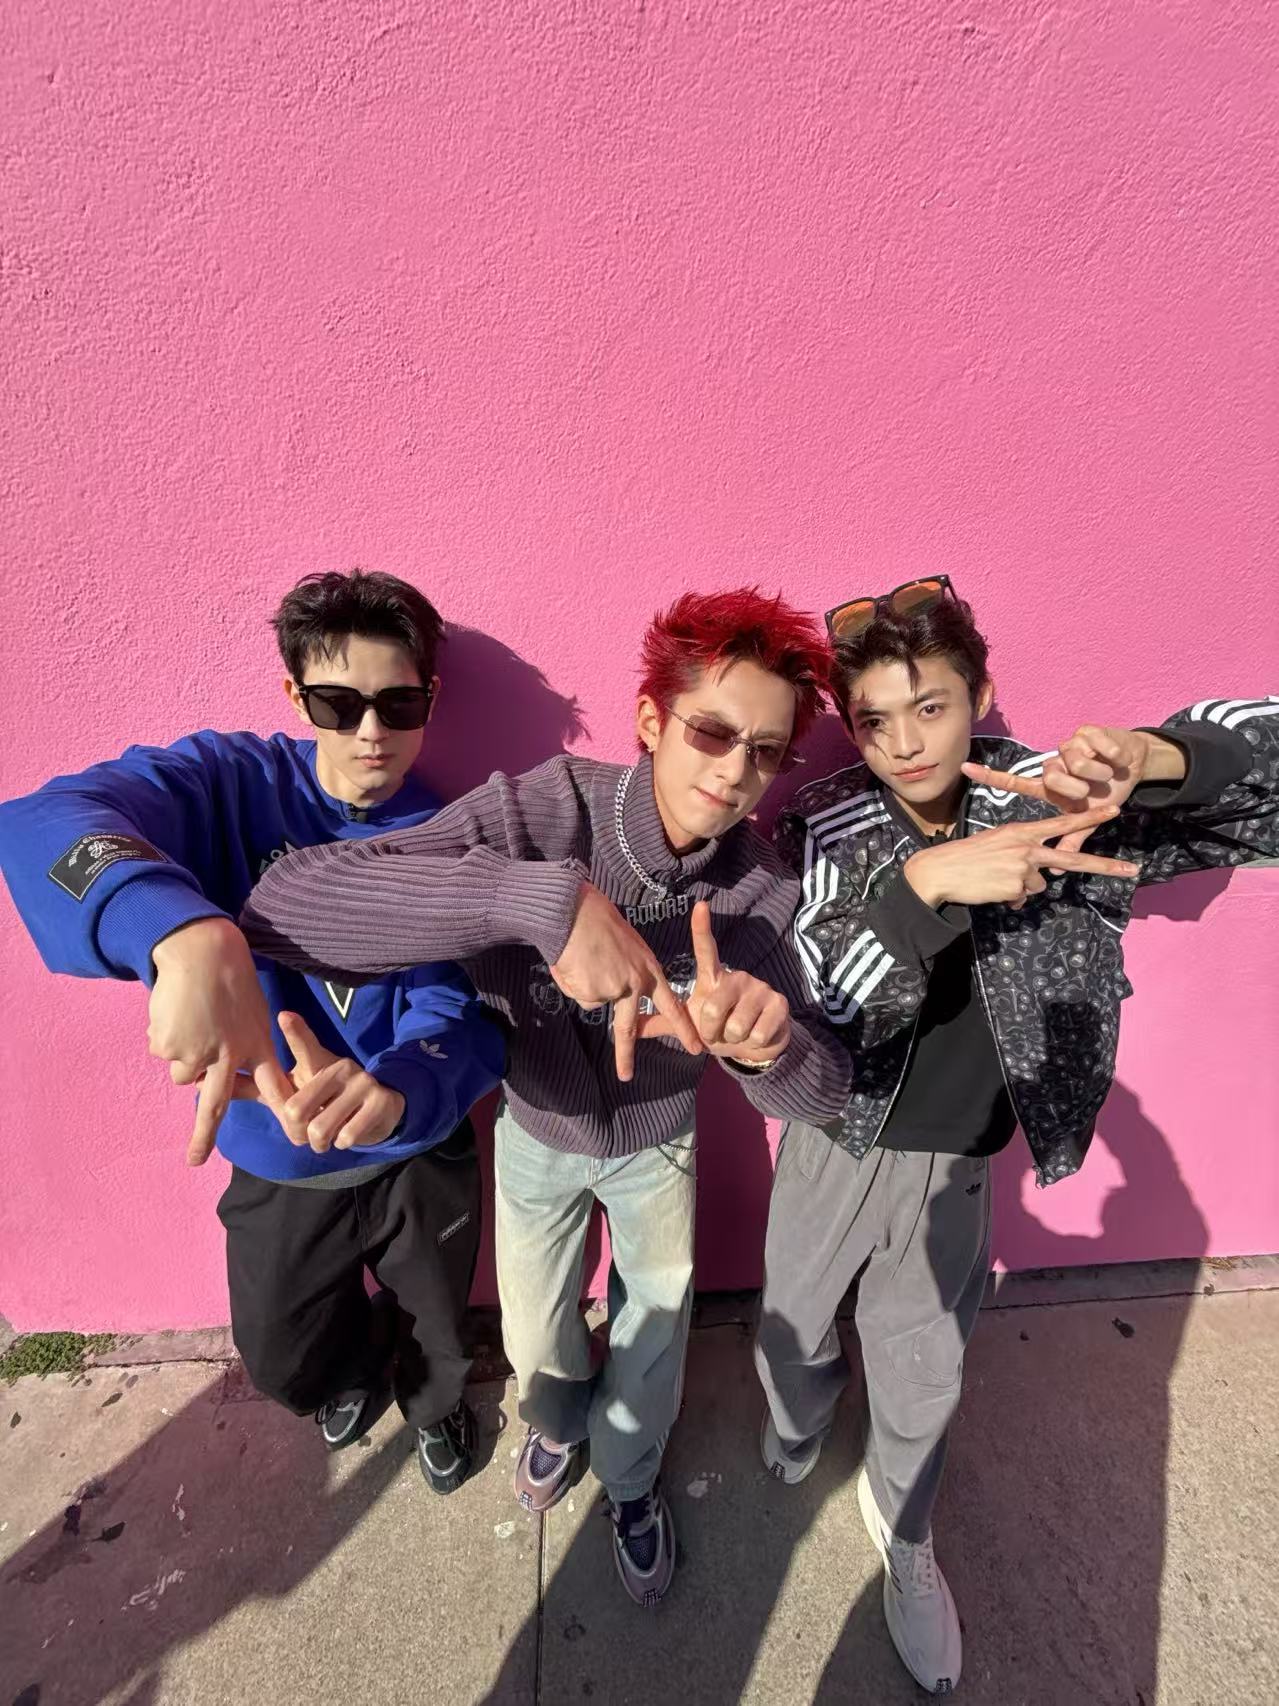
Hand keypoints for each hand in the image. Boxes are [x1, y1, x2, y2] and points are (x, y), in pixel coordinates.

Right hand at [149, 918, 296, 1165]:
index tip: (297, 1133)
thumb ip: (242, 1047)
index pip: (273, 1083)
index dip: (285, 1109)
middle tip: (195, 1161)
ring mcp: (198, 1052)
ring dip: (183, 1055)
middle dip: (204, 1136)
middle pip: (217, 1104)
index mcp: (255, 1043)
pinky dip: (165, 1037)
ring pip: (183, 1074)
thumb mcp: (252, 1012)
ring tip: (193, 1020)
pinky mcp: (171, 1045)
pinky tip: (177, 1013)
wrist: (201, 951)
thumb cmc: (231, 979)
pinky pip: (163, 1052)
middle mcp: (227, 1054)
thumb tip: (221, 1077)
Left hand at [230, 1011, 405, 1151]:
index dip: (295, 1030)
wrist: (377, 1107)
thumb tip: (202, 1083)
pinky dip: (343, 1142)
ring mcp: (362, 1083)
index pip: (304, 1045)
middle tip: (306, 1132)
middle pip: (296, 1112)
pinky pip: (347, 1136)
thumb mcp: (292, 1088)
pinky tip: (349, 1132)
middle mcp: (340, 1066)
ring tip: (327, 1134)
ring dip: (320, 1141)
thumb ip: (252, 1086)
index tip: (284, 1015)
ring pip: (321, 1129)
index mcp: (316, 1061)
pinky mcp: (381, 1101)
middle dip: (297, 1132)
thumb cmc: (323, 1096)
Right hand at [551, 883, 702, 1081]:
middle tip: (625, 1076)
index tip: (694, 1046)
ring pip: (592, 999)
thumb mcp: (623, 944)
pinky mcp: (593, 993)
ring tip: (578, 957)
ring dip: (582, 983)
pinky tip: (573, 961)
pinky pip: (577, 992)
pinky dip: (571, 980)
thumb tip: (605, 992)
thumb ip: (622, 971)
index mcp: (647, 969)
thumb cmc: (596, 920)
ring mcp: (614, 991)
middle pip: (626, 1027)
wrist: (576, 914)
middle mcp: (634, 984)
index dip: (681, 1026)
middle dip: (625, 1055)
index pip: (669, 1004)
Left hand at [637, 902, 791, 1065]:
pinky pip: (756, 1034)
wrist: (758, 1046)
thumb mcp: (693, 1024)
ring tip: (739, 1032)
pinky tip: (758, 1034)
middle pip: (713, 1009)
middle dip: (712, 1031)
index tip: (700, 905)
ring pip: (735, 1026)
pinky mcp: (779, 1004)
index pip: (706, 949)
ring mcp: (760, 988)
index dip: (702, 928)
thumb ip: (665, 1023)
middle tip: (720, 1031)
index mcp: (714, 978)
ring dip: (733, 1039)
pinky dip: (753, 1043)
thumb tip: (632, 1026)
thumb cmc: (720, 1029)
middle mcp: (737, 976)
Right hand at [903, 805, 1139, 911]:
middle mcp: (1027, 847)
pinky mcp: (1016, 888)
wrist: (941, 871)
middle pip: (1072, 859)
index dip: (1090, 816)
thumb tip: (1034, 881)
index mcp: (1022, 831)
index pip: (1062, 822)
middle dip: (1105, 865)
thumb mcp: (997, 845)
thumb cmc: (966, 857)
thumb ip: (1022, 856)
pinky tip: (991, 889)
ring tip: (995, 879)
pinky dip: (1009, 898)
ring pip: (1038, 885)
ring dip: (1020, 887)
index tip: (1115, 810)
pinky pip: (1022, 898)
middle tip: (1133, 870)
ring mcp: (1023, 868)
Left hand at [962, 726, 1184, 852]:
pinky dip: (1111, 754)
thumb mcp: (1088, 820)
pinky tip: (1115, 756)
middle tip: (1093, 790)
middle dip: (1079, 788)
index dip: (990, 775)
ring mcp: (1069, 745)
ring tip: (1108, 773)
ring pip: (1078, 763)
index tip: (965, 767)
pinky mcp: (1088, 731)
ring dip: (1100, 773)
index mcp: (1050, 786)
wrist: (1134, 764)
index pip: (1016, 781)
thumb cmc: (1108, 793)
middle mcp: (1054, 763)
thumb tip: (1051, 868)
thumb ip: (1069, 841)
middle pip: (1054, 778)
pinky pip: (1098, 746)